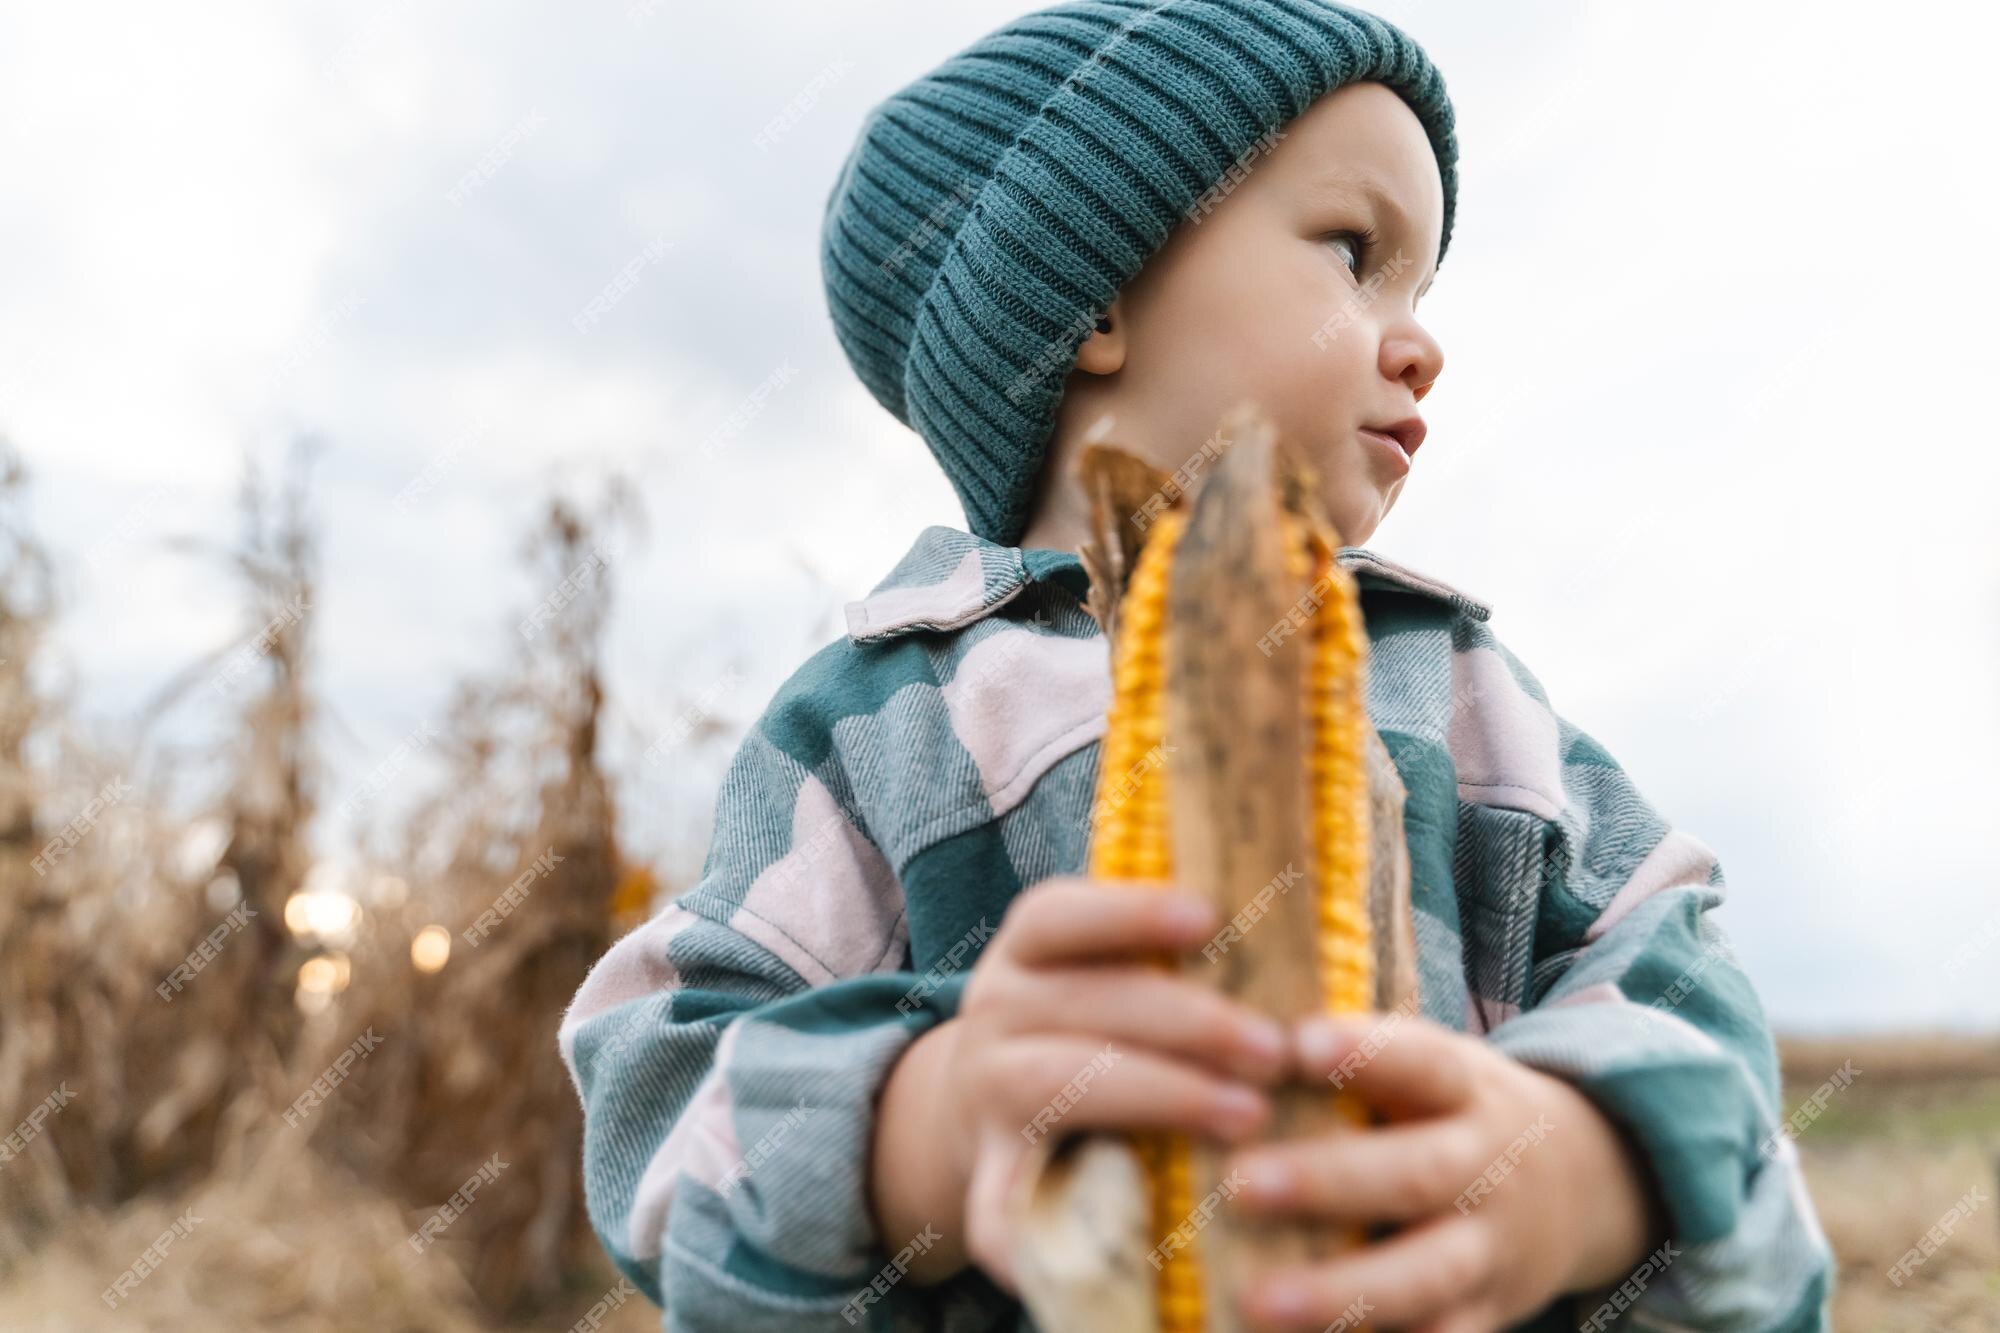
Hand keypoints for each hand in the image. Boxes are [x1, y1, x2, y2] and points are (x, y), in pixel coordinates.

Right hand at [867, 876, 1289, 1287]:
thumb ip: (1170, 956)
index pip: (1061, 914)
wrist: (976, 1101)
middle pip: (1082, 1001)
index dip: (1132, 911)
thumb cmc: (1087, 1023)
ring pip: (1060, 1083)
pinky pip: (997, 1207)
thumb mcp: (1100, 970)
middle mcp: (996, 1008)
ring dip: (1161, 1095)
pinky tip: (1107, 1246)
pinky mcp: (988, 1172)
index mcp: (1027, 947)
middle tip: (1273, 1050)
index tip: (1209, 916)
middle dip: (1187, 1022)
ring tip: (1247, 1116)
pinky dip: (1032, 1232)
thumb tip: (1289, 939)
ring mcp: (986, 1090)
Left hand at [1222, 1014, 1663, 1331]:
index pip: (1419, 1059)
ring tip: (1259, 1301)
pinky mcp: (1485, 1315)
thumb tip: (1237, 1032)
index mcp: (1465, 1087)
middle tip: (1240, 1184)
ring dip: (1341, 1292)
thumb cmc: (1452, 1110)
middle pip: (1414, 1174)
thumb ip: (1353, 1056)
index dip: (1363, 1051)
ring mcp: (1490, 1249)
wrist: (1581, 1181)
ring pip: (1425, 1275)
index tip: (1296, 1042)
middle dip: (1326, 1182)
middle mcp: (1485, 1168)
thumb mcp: (1428, 1066)